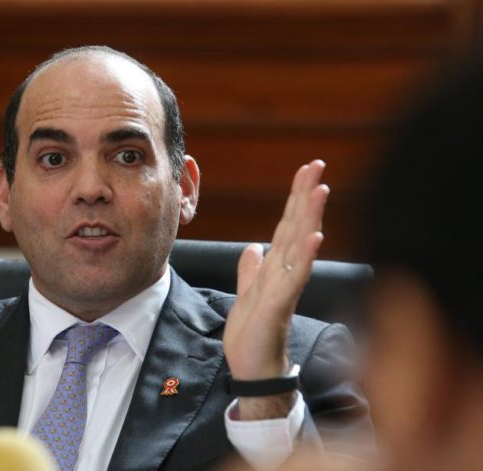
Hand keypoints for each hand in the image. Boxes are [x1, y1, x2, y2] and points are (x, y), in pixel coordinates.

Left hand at [223, 160, 329, 418]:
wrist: (251, 369)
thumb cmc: (252, 334)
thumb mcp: (247, 294)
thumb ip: (251, 270)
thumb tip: (253, 248)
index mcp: (276, 268)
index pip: (288, 225)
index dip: (296, 198)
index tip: (306, 171)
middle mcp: (285, 273)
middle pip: (297, 227)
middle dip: (305, 195)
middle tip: (316, 165)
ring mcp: (285, 287)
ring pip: (300, 246)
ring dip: (310, 217)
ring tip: (320, 190)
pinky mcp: (279, 305)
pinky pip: (294, 277)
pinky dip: (305, 257)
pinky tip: (314, 237)